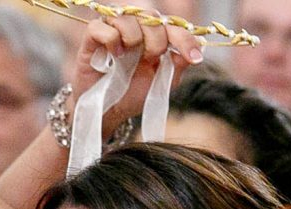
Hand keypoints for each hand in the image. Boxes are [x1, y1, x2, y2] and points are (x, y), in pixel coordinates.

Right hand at [68, 13, 204, 137]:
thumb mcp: (161, 83)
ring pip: (127, 15)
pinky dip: (111, 38)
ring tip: (128, 57)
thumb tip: (198, 46)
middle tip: (151, 58)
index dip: (185, 38)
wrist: (107, 112)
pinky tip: (114, 55)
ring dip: (134, 35)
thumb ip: (178, 64)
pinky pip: (101, 26)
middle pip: (151, 15)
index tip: (195, 57)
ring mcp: (113, 31)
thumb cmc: (132, 96)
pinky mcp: (91, 39)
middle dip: (157, 38)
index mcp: (154, 36)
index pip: (173, 25)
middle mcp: (135, 28)